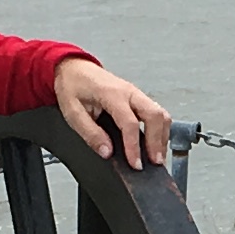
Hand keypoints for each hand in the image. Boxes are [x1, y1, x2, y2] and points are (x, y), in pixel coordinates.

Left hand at [51, 56, 174, 170]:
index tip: (135, 164)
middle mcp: (129, 92)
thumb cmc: (72, 86)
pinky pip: (157, 113)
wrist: (73, 69)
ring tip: (157, 157)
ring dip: (162, 137)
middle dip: (157, 142)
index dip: (134, 146)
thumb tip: (106, 152)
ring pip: (161, 114)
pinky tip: (155, 144)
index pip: (129, 122)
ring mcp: (136, 94)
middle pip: (155, 116)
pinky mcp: (138, 99)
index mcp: (111, 93)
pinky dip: (160, 130)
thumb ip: (90, 133)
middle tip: (154, 163)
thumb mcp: (72, 112)